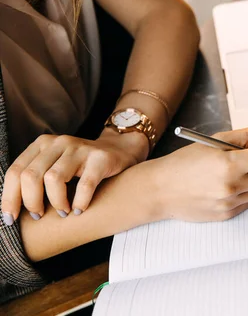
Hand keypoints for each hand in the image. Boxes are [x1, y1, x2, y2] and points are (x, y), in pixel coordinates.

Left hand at [1, 130, 148, 222]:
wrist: (120, 150)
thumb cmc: (81, 167)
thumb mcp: (55, 165)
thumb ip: (34, 179)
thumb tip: (9, 212)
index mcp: (42, 145)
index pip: (15, 171)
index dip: (9, 198)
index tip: (10, 220)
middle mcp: (59, 143)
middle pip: (31, 175)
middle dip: (31, 202)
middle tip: (39, 215)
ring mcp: (80, 149)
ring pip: (54, 178)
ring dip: (56, 202)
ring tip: (62, 213)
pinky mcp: (101, 158)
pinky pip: (85, 184)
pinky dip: (80, 202)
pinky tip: (80, 210)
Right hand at [151, 128, 247, 221]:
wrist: (161, 190)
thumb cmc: (185, 162)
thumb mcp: (212, 140)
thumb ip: (242, 137)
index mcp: (229, 163)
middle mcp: (232, 185)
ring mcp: (230, 203)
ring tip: (235, 175)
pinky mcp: (227, 215)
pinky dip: (244, 194)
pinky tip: (227, 187)